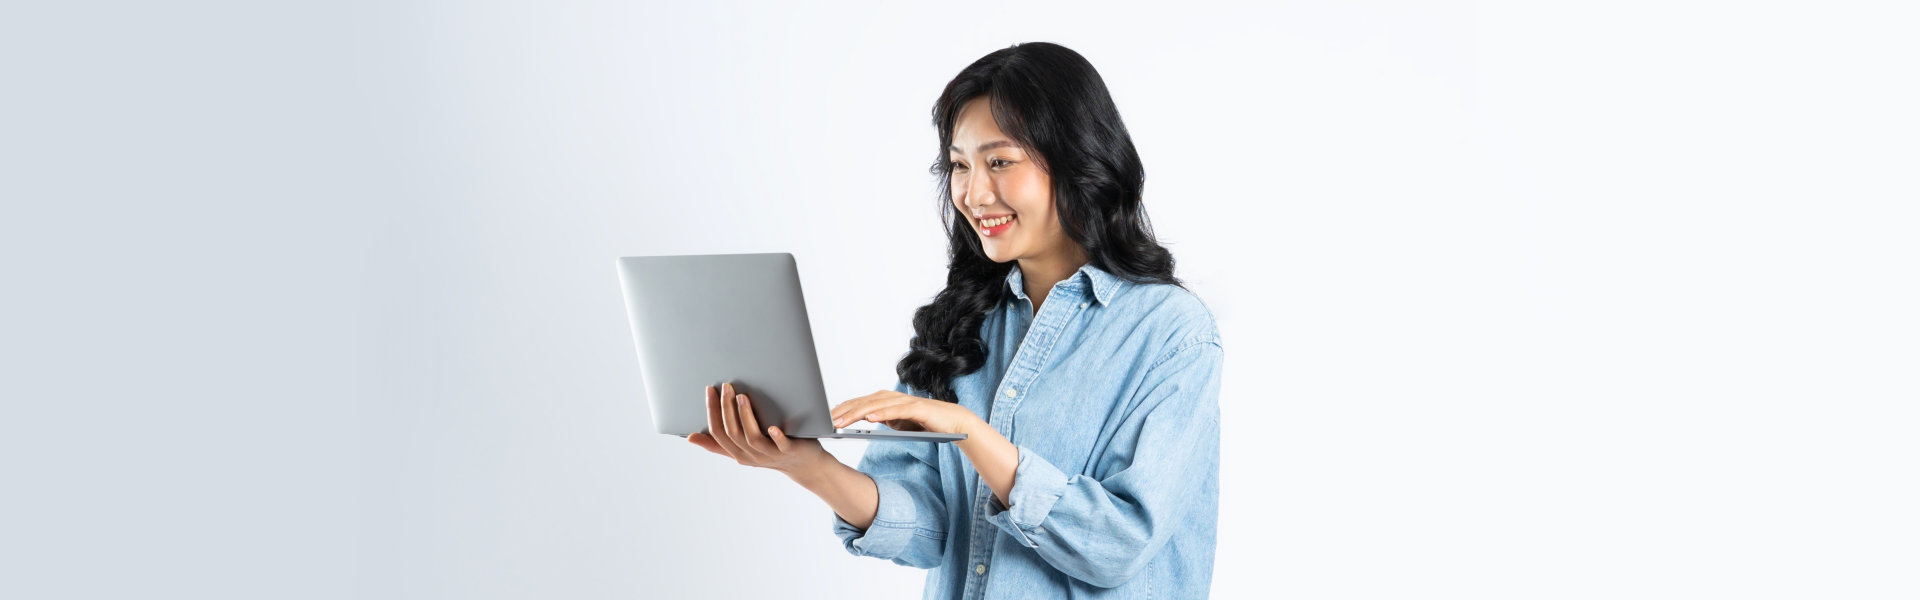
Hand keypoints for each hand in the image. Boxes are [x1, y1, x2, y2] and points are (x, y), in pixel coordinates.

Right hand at [688, 382, 831, 475]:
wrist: (805, 466)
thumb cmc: (771, 452)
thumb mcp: (742, 449)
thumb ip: (719, 444)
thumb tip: (690, 438)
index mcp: (738, 453)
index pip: (718, 433)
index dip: (712, 411)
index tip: (710, 389)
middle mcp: (751, 455)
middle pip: (732, 433)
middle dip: (727, 409)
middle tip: (727, 387)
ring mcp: (770, 455)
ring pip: (752, 438)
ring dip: (746, 416)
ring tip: (743, 396)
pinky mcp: (789, 452)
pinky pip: (780, 446)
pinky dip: (776, 437)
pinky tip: (772, 427)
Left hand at [831, 390, 984, 435]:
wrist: (954, 423)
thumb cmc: (925, 423)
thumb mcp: (898, 424)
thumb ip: (882, 420)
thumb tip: (864, 421)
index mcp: (886, 400)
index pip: (860, 404)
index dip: (842, 410)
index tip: (826, 419)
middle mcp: (893, 397)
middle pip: (864, 403)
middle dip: (844, 412)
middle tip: (827, 421)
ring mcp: (905, 401)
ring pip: (876, 406)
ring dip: (857, 414)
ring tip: (841, 422)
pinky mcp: (917, 408)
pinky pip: (896, 411)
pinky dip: (882, 414)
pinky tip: (870, 419)